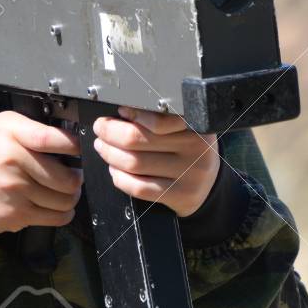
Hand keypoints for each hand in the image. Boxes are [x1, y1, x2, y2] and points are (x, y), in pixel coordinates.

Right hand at [0, 111, 82, 235]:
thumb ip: (32, 130)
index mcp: (11, 132)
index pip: (54, 138)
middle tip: (71, 178)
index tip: (79, 151)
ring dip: (69, 199)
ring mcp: (16, 188)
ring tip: (61, 193)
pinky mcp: (17, 213)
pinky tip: (54, 207)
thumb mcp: (0, 130)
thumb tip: (71, 142)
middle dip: (75, 179)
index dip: (75, 147)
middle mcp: (13, 158)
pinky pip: (57, 217)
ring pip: (66, 199)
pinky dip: (62, 214)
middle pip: (67, 177)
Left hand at [92, 106, 219, 217]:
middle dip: (110, 133)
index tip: (118, 111)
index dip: (134, 114)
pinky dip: (120, 178)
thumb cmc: (186, 150)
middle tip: (100, 129)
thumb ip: (160, 119)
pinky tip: (115, 171)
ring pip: (134, 163)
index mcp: (196, 124)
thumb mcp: (184, 128)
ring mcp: (189, 173)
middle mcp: (196, 147)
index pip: (159, 118)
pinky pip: (139, 187)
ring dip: (110, 154)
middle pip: (137, 139)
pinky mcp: (180, 195)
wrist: (207, 184)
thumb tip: (120, 113)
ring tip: (103, 148)